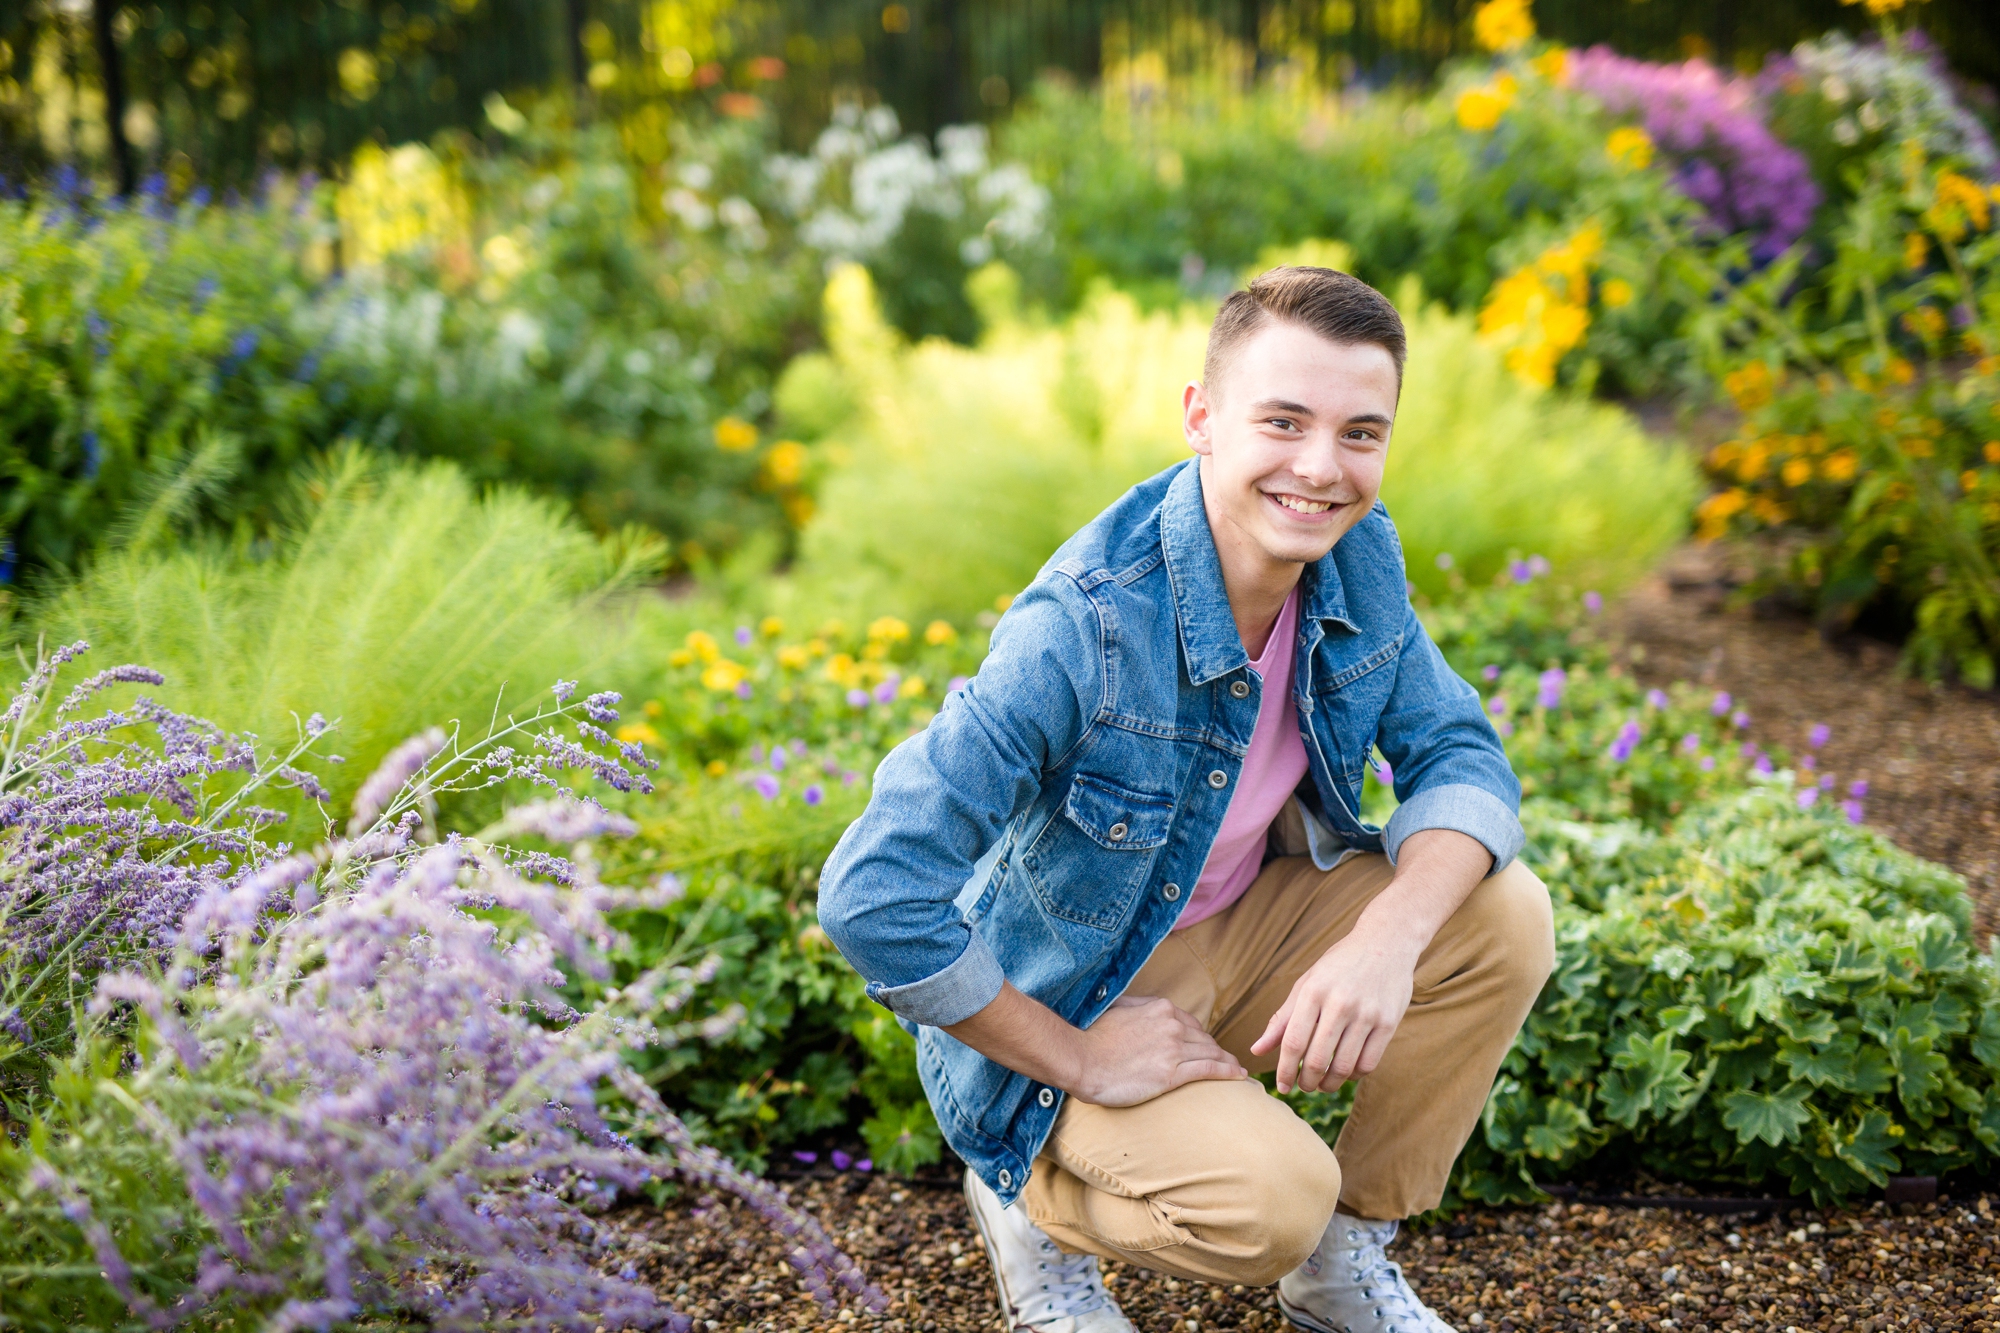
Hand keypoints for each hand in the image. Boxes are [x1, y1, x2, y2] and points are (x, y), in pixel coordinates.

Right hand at [1071, 995, 1246, 1106]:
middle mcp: (1172, 1025)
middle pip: (1204, 1038)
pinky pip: (1209, 1070)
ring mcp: (1173, 1049)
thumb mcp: (1116, 1009)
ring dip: (1227, 1061)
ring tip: (1236, 1068)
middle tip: (1225, 1060)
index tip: (1205, 1045)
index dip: (1200, 1036)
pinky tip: (1239, 1075)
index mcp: (1160, 1008)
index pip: (1190, 1022)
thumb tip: (1140, 1007)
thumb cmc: (1092, 1038)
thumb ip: (1135, 1006)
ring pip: (1211, 1053)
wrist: (1081, 1059)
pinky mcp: (1172, 1074)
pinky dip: (1228, 1071)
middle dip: (1215, 1049)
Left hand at [1249, 927, 1418, 1094]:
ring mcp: (1366, 1013)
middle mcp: (1339, 1003)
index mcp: (1313, 991)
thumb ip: (1282, 1019)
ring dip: (1330, 1084)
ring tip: (1323, 1084)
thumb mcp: (1306, 984)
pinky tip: (1347, 1072)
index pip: (1293, 1042)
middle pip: (1317, 1059)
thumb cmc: (1339, 966)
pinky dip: (1354, 1075)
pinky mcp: (1389, 1022)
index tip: (1282, 1087)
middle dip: (1306, 1082)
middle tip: (1303, 1086)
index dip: (1284, 1070)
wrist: (1386, 942)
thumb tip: (1256, 1050)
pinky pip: (1368, 1063)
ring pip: (1344, 1067)